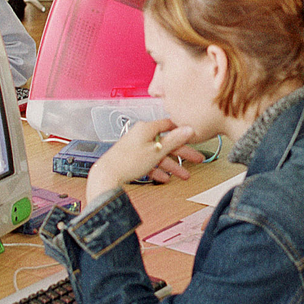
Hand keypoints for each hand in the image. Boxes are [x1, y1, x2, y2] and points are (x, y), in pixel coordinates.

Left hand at [85, 120, 203, 203]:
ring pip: (159, 154)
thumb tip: (188, 129)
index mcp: (146, 128)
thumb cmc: (127, 162)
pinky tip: (165, 178)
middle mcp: (141, 135)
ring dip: (172, 165)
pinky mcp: (132, 158)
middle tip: (196, 159)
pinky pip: (149, 162)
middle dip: (182, 153)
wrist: (107, 175)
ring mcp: (136, 146)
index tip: (194, 138)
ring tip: (184, 174)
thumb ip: (173, 140)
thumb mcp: (156, 151)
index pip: (170, 126)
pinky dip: (158, 170)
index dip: (183, 132)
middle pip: (166, 142)